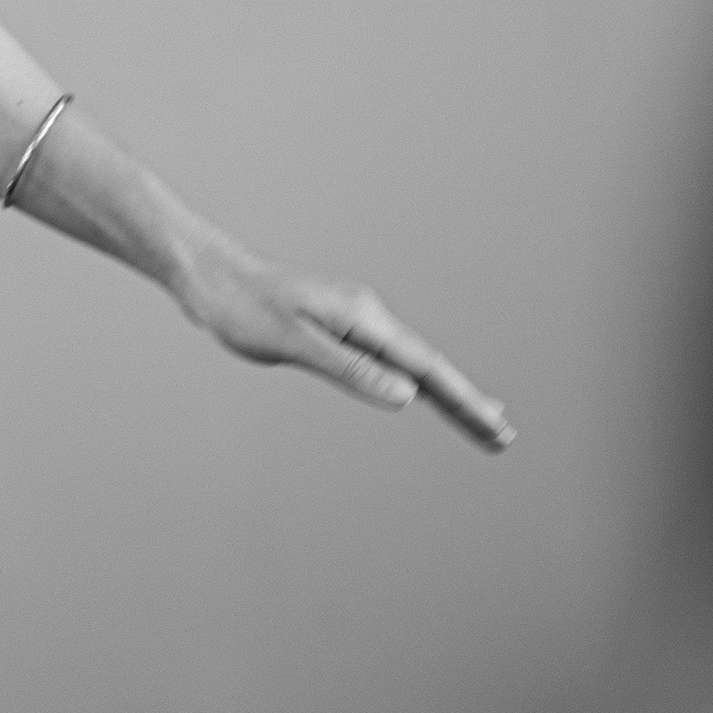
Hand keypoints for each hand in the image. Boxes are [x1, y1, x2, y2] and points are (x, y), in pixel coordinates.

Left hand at [177, 248, 512, 453]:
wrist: (207, 275)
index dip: (464, 401)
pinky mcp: (334, 330)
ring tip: (482, 421)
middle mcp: (366, 317)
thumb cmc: (240, 306)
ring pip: (409, 365)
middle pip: (428, 367)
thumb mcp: (292, 342)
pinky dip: (411, 381)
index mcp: (363, 318)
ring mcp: (352, 323)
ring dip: (445, 395)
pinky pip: (385, 361)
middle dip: (467, 403)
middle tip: (505, 437)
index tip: (497, 427)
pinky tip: (419, 393)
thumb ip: (350, 369)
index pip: (426, 368)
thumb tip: (406, 397)